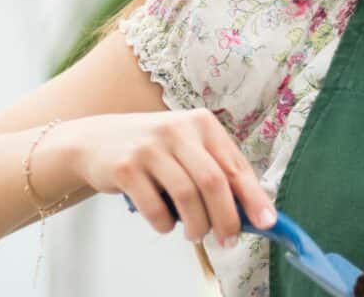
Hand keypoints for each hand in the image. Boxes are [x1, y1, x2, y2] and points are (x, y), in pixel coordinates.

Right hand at [70, 109, 275, 246]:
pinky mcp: (125, 167)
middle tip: (229, 239)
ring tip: (196, 234)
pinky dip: (165, 223)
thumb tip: (250, 209)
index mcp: (202, 123)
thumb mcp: (189, 146)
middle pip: (213, 181)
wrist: (97, 140)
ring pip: (186, 195)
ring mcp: (149, 147)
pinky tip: (167, 225)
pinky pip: (154, 206)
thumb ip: (217, 170)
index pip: (235, 166)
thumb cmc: (155, 149)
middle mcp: (177, 130)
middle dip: (226, 217)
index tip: (266, 222)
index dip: (253, 197)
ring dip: (196, 224)